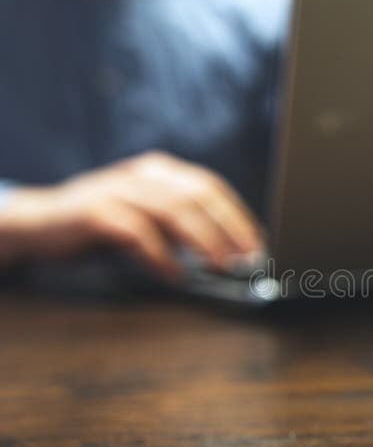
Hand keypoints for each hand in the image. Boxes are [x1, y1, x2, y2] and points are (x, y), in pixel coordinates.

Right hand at [0, 151, 264, 277]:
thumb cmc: (103, 226)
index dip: (237, 215)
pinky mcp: (95, 212)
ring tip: (221, 266)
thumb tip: (227, 255)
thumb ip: (181, 230)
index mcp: (159, 172)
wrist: (40, 224)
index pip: (209, 187)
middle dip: (228, 228)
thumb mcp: (147, 219)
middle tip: (246, 257)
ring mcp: (118, 190)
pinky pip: (136, 232)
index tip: (258, 242)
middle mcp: (142, 175)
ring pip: (172, 210)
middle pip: (197, 196)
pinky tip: (175, 274)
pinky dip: (160, 255)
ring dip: (203, 240)